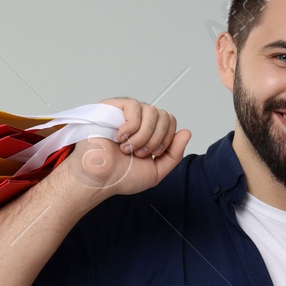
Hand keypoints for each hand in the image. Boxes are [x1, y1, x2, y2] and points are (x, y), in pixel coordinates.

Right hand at [62, 97, 190, 196]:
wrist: (99, 179)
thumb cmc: (121, 177)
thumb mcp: (156, 171)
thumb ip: (174, 154)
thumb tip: (187, 132)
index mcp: (149, 132)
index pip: (170, 121)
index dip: (166, 139)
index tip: (151, 154)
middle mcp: (138, 120)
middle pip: (165, 116)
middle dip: (156, 140)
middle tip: (138, 153)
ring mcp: (125, 113)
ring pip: (152, 111)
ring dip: (142, 136)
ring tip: (126, 148)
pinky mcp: (112, 107)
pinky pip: (134, 106)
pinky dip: (130, 127)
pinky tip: (119, 137)